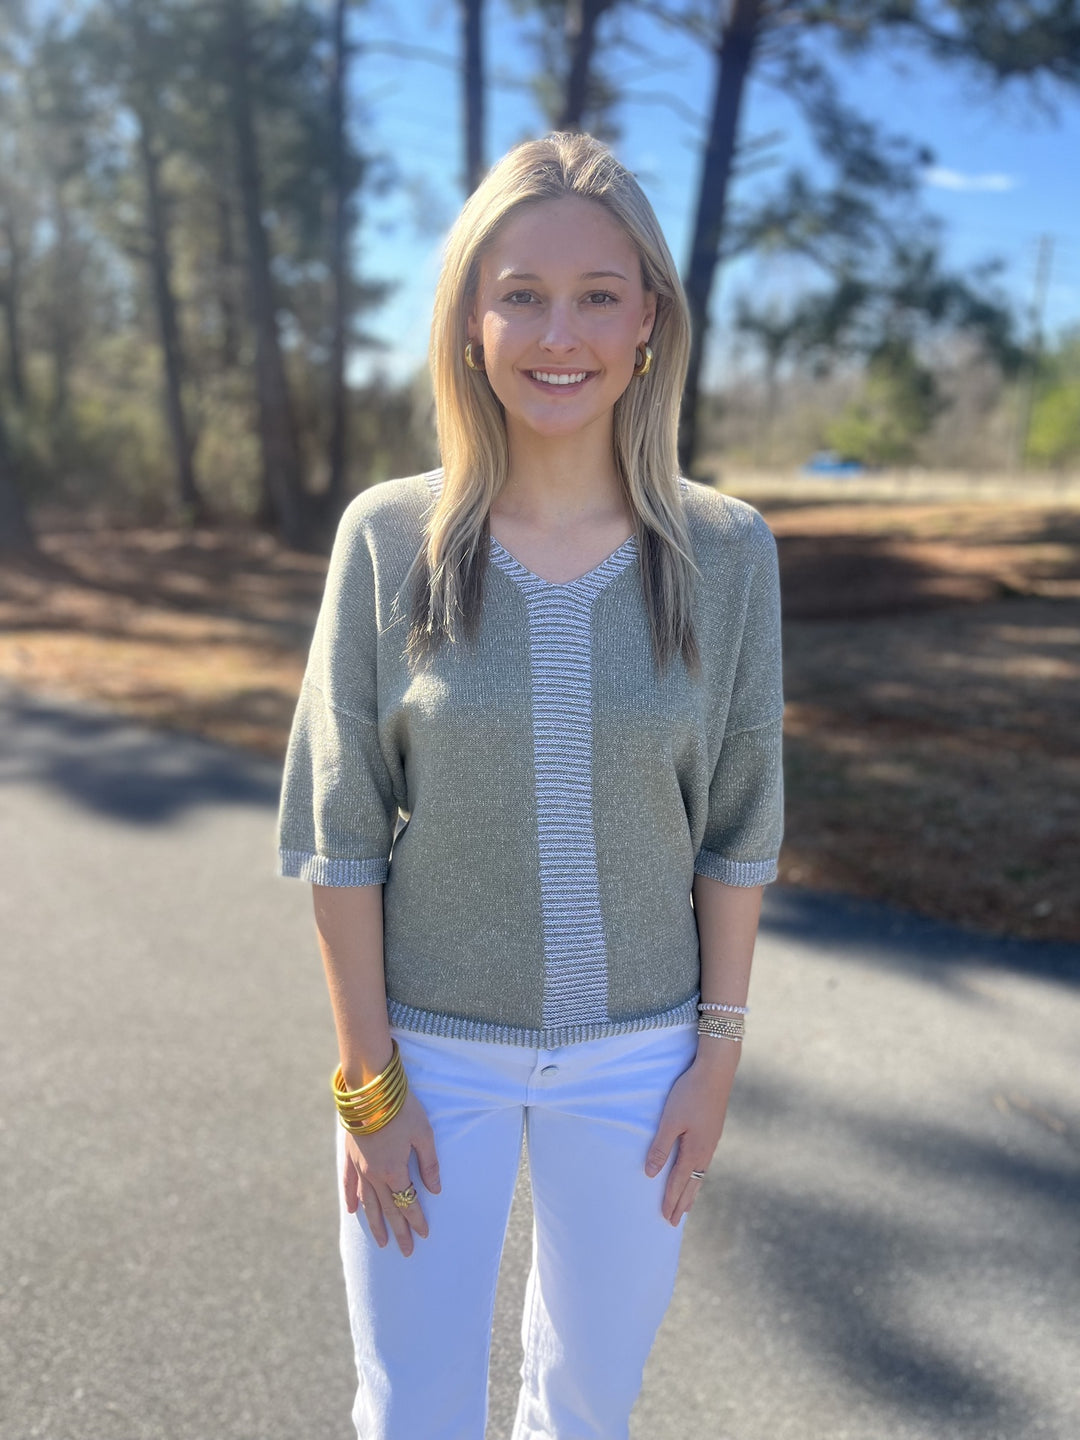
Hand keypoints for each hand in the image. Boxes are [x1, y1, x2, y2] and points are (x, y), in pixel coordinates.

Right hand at [343, 1088, 440, 1256]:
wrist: (369, 1088)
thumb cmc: (402, 1108)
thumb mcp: (424, 1134)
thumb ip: (429, 1164)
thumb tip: (435, 1190)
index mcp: (394, 1171)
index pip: (408, 1203)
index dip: (417, 1220)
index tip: (424, 1235)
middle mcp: (374, 1174)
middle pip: (388, 1209)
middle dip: (399, 1231)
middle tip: (406, 1251)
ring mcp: (359, 1166)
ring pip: (367, 1202)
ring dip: (375, 1223)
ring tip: (381, 1242)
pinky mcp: (349, 1154)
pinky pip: (348, 1182)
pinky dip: (351, 1198)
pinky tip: (352, 1211)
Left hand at [644, 1040, 739, 1224]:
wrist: (716, 1072)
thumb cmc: (690, 1094)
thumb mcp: (670, 1120)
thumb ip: (661, 1147)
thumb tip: (651, 1174)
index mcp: (695, 1151)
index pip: (680, 1183)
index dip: (671, 1200)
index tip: (666, 1219)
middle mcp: (706, 1150)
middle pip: (693, 1184)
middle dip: (683, 1202)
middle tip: (675, 1221)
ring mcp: (711, 1141)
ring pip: (700, 1174)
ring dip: (691, 1190)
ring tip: (686, 1204)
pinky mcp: (713, 1132)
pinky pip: (704, 1162)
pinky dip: (697, 1175)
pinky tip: (696, 1172)